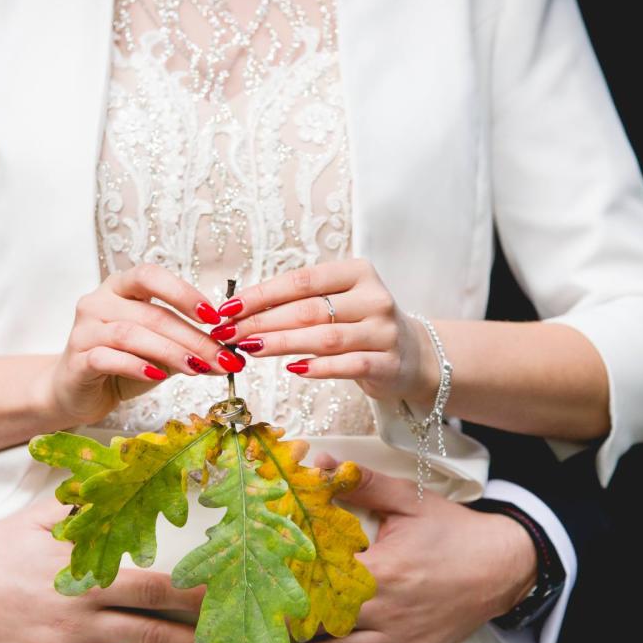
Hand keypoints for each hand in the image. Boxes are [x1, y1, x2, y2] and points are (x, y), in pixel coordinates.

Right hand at [41, 265, 242, 425]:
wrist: (76, 392)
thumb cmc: (119, 365)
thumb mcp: (158, 353)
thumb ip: (186, 348)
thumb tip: (228, 357)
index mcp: (120, 288)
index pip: (150, 276)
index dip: (183, 293)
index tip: (214, 316)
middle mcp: (99, 302)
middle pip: (151, 313)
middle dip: (192, 337)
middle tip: (221, 357)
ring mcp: (85, 329)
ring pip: (131, 334)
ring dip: (170, 351)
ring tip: (197, 368)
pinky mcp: (77, 359)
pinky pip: (108, 357)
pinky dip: (136, 366)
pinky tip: (157, 376)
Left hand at [213, 258, 435, 403]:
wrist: (414, 355)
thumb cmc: (361, 325)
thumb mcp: (337, 303)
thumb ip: (300, 302)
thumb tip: (241, 311)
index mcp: (357, 273)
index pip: (301, 281)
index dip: (262, 295)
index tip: (229, 308)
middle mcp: (373, 297)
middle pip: (308, 310)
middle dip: (262, 322)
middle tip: (229, 333)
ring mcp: (383, 331)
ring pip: (325, 337)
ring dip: (282, 344)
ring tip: (250, 349)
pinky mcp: (389, 363)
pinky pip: (348, 365)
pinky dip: (318, 367)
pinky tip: (293, 369)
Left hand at [266, 454, 536, 642]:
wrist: (506, 565)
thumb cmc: (455, 532)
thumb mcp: (410, 501)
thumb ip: (361, 484)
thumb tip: (319, 461)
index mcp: (380, 568)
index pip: (320, 579)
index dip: (283, 587)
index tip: (248, 593)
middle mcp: (384, 607)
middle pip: (321, 624)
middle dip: (278, 634)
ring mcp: (396, 635)